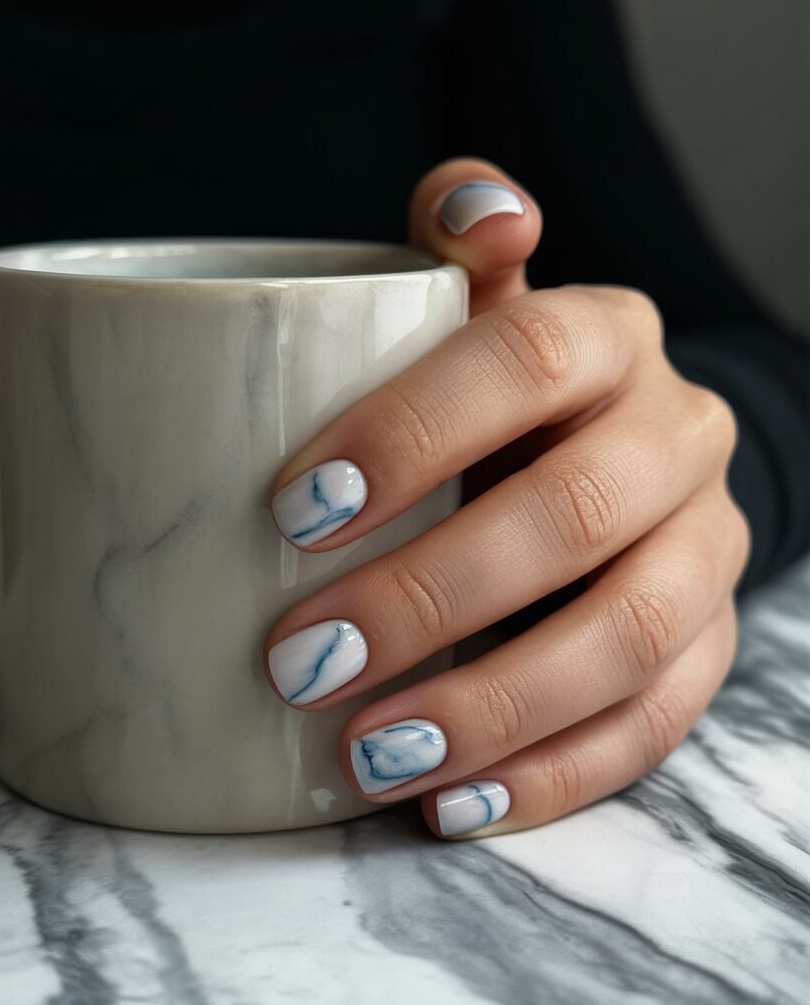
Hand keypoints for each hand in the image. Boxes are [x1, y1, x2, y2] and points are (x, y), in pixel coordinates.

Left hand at [263, 157, 749, 838]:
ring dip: (488, 707)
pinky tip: (454, 803)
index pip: (521, 360)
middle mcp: (675, 435)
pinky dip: (551, 774)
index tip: (294, 513)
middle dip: (427, 597)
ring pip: (623, 637)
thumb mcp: (473, 316)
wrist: (606, 455)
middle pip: (569, 516)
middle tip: (302, 660)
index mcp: (607, 336)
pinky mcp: (709, 645)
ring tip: (369, 754)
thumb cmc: (498, 394)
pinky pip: (653, 724)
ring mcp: (707, 548)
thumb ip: (457, 257)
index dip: (410, 433)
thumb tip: (476, 201)